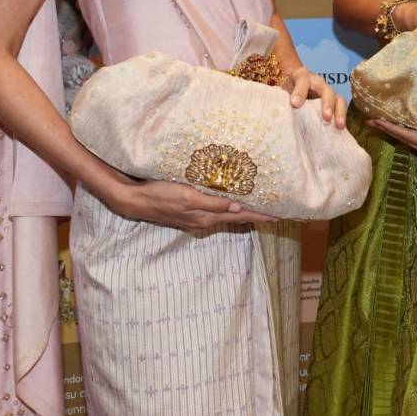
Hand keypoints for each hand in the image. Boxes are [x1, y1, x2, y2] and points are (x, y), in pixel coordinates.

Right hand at [104, 176, 276, 230]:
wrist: (136, 200)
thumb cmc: (160, 195)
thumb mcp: (187, 197)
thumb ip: (212, 203)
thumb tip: (237, 207)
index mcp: (207, 217)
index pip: (241, 216)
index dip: (261, 215)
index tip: (280, 215)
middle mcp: (205, 219)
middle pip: (237, 216)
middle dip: (257, 213)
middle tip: (276, 208)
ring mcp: (197, 216)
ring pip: (227, 213)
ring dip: (243, 209)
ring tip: (260, 204)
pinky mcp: (189, 210)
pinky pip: (215, 209)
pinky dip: (228, 205)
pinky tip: (232, 200)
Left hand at [284, 66, 347, 128]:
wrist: (293, 88)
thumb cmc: (287, 92)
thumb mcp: (282, 93)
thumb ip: (282, 101)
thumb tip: (282, 117)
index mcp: (302, 76)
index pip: (302, 80)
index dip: (300, 92)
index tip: (295, 104)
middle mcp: (318, 82)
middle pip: (326, 90)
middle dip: (327, 103)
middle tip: (326, 117)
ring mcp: (328, 92)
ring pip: (338, 99)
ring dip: (339, 112)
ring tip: (339, 125)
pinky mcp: (334, 102)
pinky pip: (341, 108)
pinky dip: (342, 117)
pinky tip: (340, 129)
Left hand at [368, 118, 416, 190]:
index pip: (408, 136)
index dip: (391, 128)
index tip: (374, 120)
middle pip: (408, 141)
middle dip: (390, 131)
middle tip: (373, 122)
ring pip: (415, 144)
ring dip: (401, 135)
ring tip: (388, 127)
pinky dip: (415, 139)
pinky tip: (416, 136)